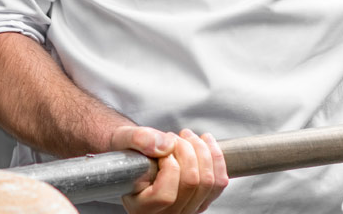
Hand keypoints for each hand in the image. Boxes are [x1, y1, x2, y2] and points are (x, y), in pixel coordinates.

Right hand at [111, 126, 227, 213]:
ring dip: (202, 151)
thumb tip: (166, 145)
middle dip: (186, 150)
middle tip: (173, 137)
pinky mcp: (201, 200)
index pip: (165, 195)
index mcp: (142, 208)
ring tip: (186, 137)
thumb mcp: (123, 140)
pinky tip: (204, 142)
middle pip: (192, 183)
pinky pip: (219, 182)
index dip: (169, 165)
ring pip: (209, 182)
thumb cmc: (128, 153)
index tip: (161, 150)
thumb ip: (139, 140)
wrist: (134, 159)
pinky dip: (216, 157)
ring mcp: (187, 210)